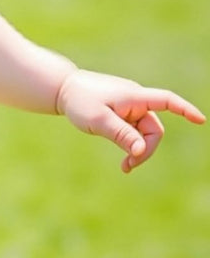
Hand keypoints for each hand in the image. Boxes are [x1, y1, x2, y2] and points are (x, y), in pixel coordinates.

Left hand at [55, 69, 204, 172]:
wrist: (61, 90)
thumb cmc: (79, 101)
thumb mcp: (98, 121)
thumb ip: (121, 135)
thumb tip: (141, 151)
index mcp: (134, 97)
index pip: (166, 100)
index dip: (185, 110)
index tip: (201, 120)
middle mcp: (135, 100)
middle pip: (154, 129)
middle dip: (146, 149)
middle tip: (128, 166)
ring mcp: (129, 107)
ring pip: (144, 133)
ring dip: (137, 149)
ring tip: (125, 167)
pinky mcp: (122, 113)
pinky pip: (134, 131)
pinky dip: (130, 144)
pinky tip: (125, 160)